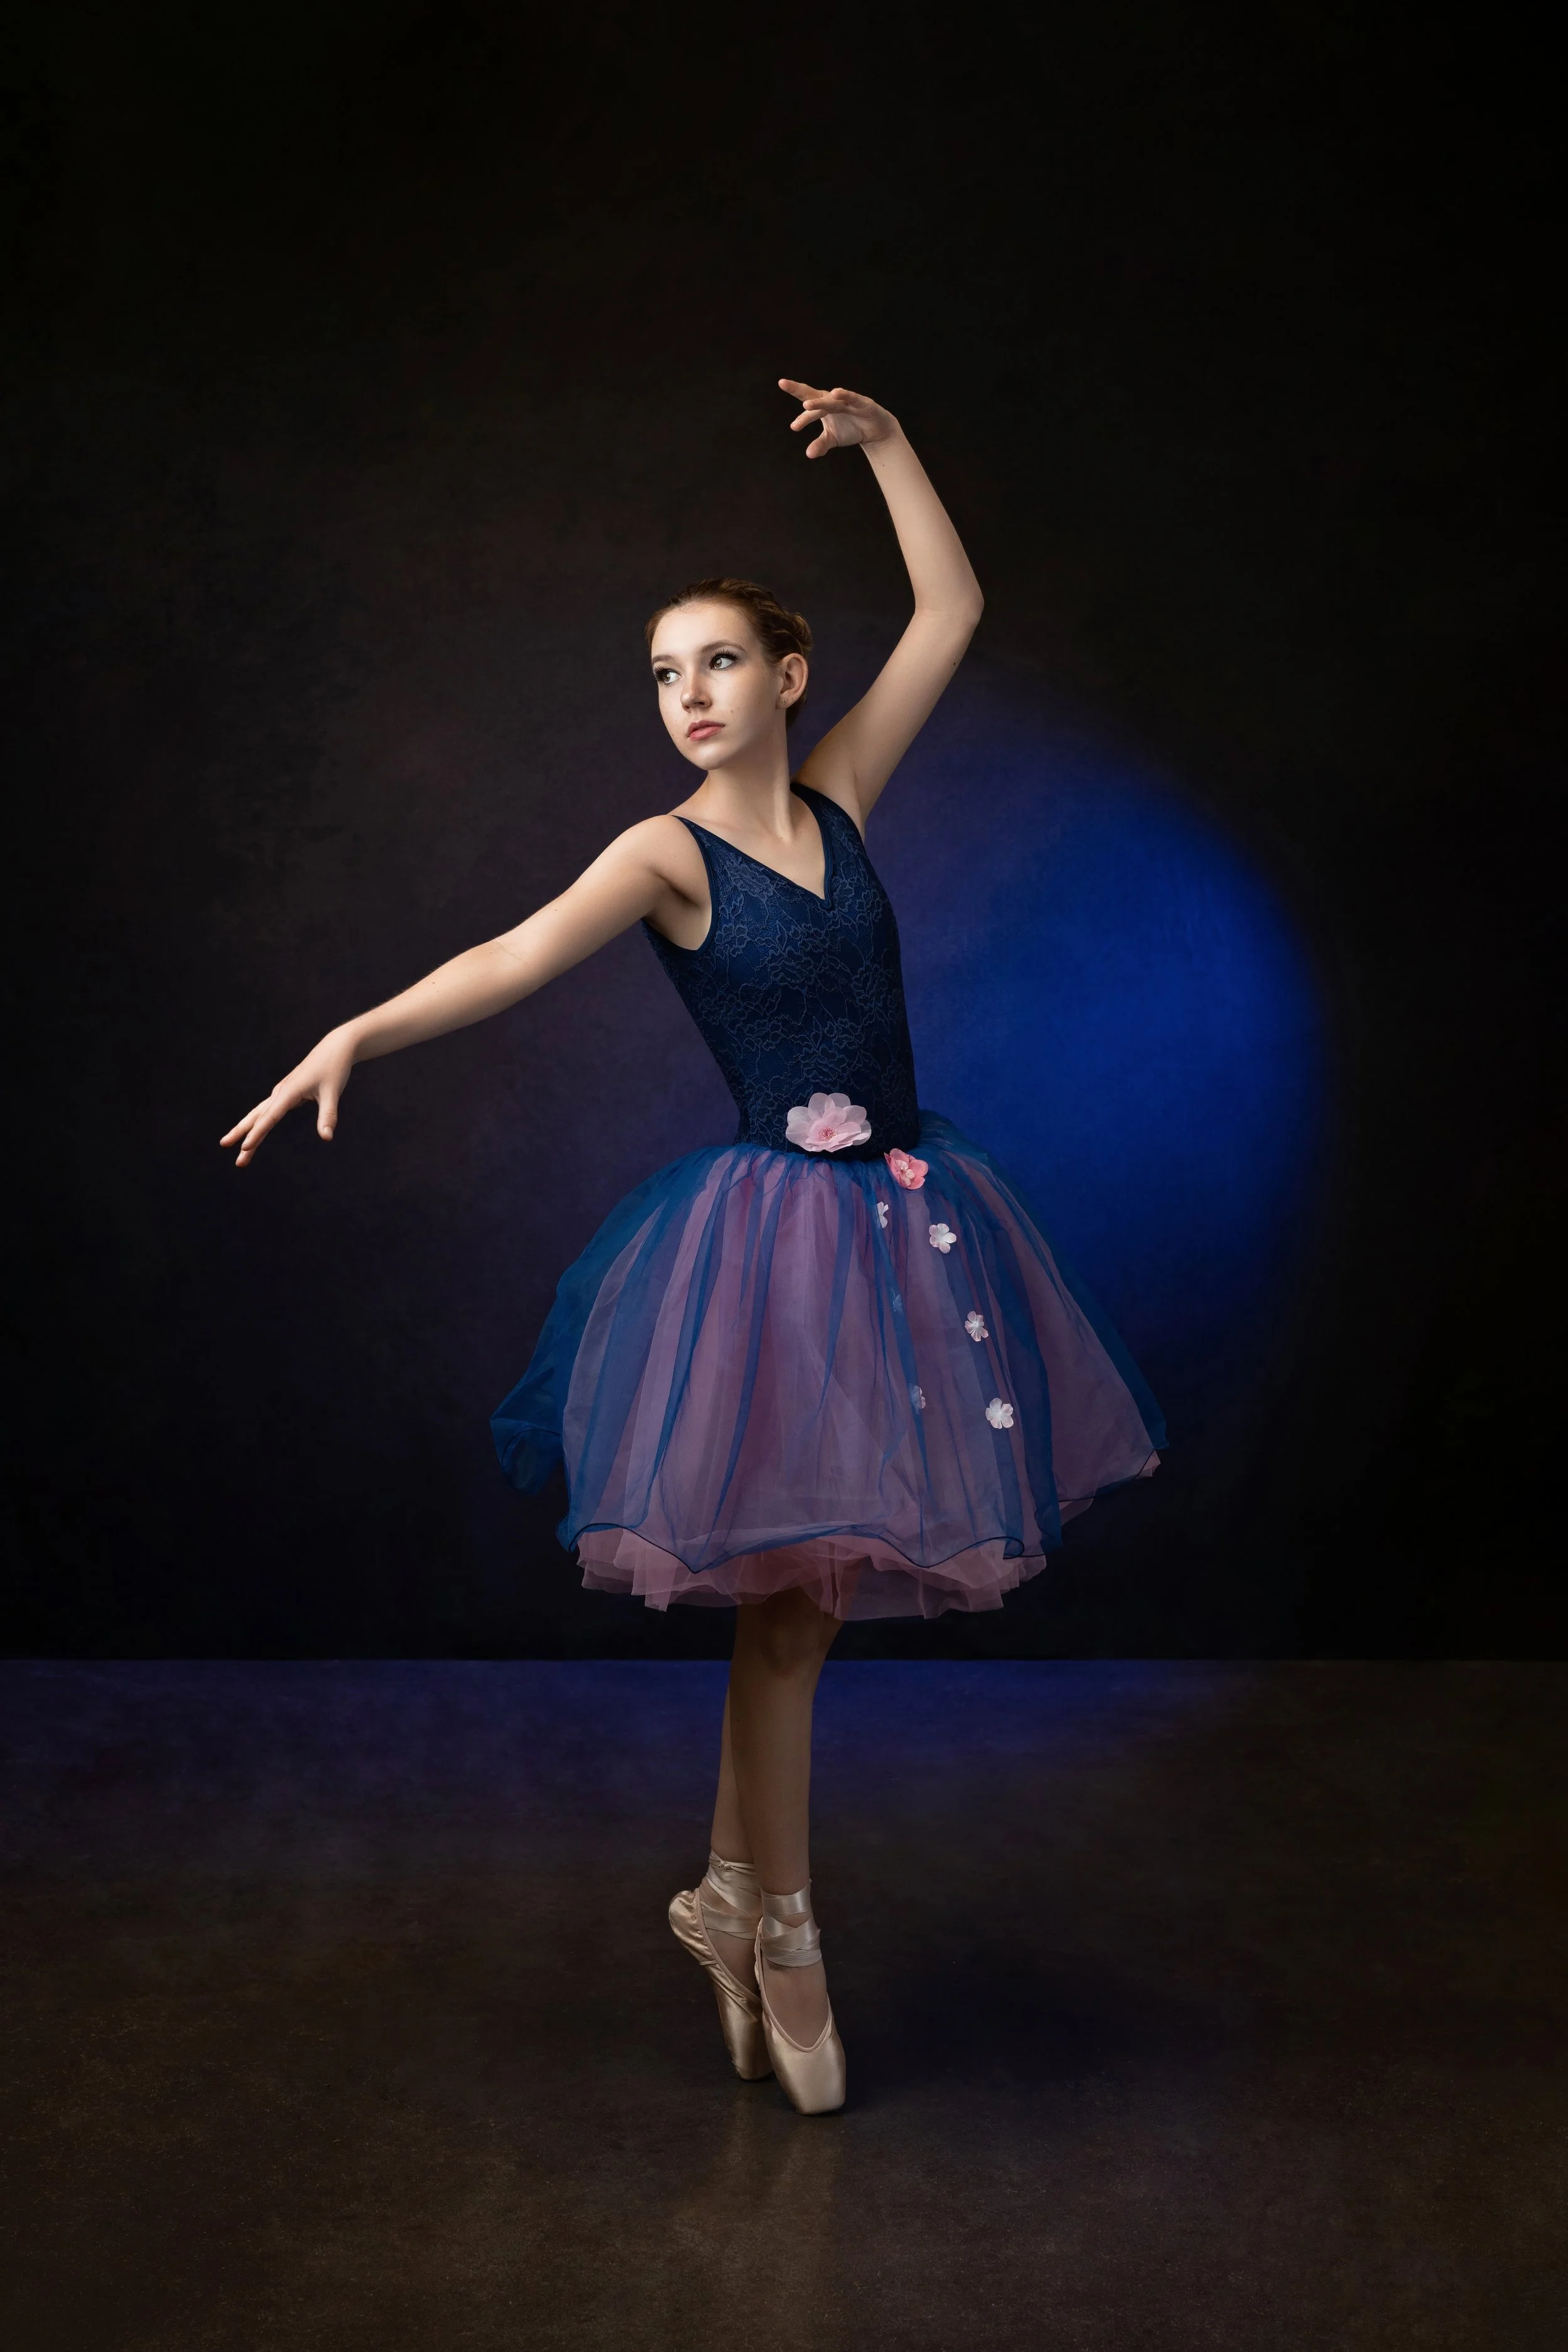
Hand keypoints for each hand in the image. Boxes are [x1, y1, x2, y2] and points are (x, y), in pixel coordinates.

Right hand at [220, 1029, 357, 1166]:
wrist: (335, 1048)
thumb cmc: (334, 1069)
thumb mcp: (333, 1092)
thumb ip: (328, 1116)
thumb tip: (327, 1138)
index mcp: (288, 1092)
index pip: (269, 1117)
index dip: (257, 1133)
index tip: (244, 1147)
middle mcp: (280, 1092)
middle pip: (256, 1116)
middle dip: (241, 1133)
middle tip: (224, 1146)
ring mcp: (281, 1092)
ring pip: (259, 1114)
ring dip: (247, 1130)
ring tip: (237, 1148)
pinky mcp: (286, 1093)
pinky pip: (268, 1112)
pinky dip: (259, 1123)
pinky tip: (256, 1133)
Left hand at [779, 379, 898, 458]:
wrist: (875, 430)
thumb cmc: (851, 429)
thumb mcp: (833, 438)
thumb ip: (820, 444)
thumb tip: (809, 454)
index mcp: (823, 407)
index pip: (807, 405)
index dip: (799, 409)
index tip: (790, 415)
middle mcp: (832, 401)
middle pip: (813, 395)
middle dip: (798, 389)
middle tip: (783, 384)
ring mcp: (847, 400)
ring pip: (830, 400)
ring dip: (819, 403)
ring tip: (806, 405)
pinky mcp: (862, 402)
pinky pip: (852, 398)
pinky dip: (845, 395)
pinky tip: (836, 393)